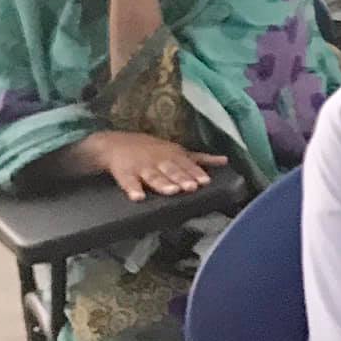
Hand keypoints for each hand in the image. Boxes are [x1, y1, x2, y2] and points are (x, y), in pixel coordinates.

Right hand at [85, 130, 228, 201]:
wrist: (115, 143)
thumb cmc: (152, 150)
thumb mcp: (176, 151)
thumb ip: (199, 158)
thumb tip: (225, 161)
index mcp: (172, 155)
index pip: (187, 165)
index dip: (196, 173)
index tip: (206, 181)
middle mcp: (159, 160)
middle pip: (172, 170)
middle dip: (182, 178)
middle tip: (191, 187)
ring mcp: (141, 166)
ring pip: (153, 176)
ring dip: (163, 183)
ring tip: (171, 191)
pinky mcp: (124, 173)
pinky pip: (128, 182)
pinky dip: (132, 189)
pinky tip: (138, 197)